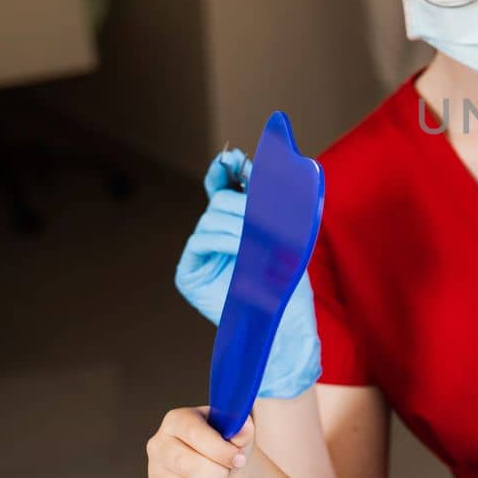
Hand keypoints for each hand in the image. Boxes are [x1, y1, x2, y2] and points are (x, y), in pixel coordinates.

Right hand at [146, 407, 255, 477]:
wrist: (222, 472)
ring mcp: (154, 471)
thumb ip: (243, 429)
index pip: (195, 434)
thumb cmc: (227, 448)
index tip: (240, 459)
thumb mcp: (239, 434)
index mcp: (177, 420)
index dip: (220, 450)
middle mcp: (158, 444)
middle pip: (186, 465)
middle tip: (228, 474)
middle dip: (216, 474)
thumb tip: (242, 429)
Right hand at [173, 150, 322, 398]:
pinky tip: (240, 247)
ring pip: (210, 218)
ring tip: (257, 237)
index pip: (223, 188)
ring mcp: (200, 255)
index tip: (233, 157)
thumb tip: (251, 166)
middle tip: (260, 211)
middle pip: (219, 201)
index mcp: (235, 224)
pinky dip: (222, 240)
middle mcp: (215, 236)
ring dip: (237, 223)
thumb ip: (265, 201)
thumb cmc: (288, 278)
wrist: (284, 319)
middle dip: (241, 202)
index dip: (225, 171)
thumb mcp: (283, 232)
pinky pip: (200, 241)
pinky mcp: (189, 273)